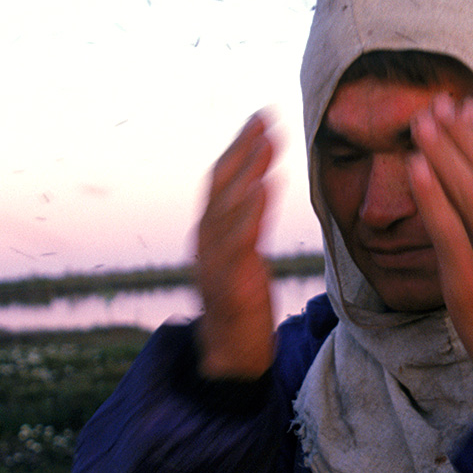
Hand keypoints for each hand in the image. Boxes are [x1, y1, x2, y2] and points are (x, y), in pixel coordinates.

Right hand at [194, 110, 277, 379]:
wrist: (231, 356)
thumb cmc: (242, 305)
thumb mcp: (244, 257)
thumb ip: (246, 225)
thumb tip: (258, 190)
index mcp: (208, 234)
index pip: (220, 181)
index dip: (237, 149)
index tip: (259, 120)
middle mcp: (204, 241)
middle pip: (220, 184)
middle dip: (241, 147)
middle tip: (264, 116)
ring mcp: (213, 261)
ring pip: (226, 206)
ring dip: (247, 169)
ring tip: (268, 140)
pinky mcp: (228, 282)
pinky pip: (237, 239)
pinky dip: (249, 208)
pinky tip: (265, 184)